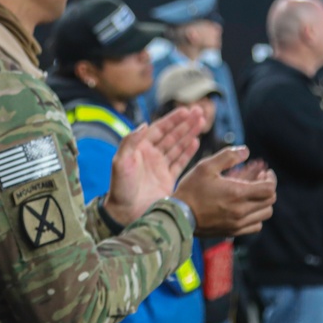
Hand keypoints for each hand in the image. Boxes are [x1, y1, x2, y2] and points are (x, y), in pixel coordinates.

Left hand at [104, 108, 201, 225]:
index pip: (159, 129)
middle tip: (200, 112)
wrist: (125, 213)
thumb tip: (144, 124)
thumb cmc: (120, 187)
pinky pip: (180, 162)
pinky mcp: (168, 179)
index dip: (172, 119)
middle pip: (171, 135)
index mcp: (139, 148)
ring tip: (202, 122)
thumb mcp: (120, 161)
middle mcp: (151, 155)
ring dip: (189, 134)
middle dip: (185, 123)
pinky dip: (188, 152)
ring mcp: (160, 167)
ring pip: (178, 146)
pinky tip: (196, 141)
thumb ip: (131, 141)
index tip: (185, 110)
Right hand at [174, 146, 276, 236]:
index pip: (269, 188)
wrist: (179, 215)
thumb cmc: (191, 189)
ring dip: (263, 202)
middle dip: (267, 188)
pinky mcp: (233, 231)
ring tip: (253, 193)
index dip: (270, 178)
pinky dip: (256, 216)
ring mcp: (238, 223)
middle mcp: (242, 210)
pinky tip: (245, 207)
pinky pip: (255, 225)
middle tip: (259, 179)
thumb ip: (227, 156)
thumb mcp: (205, 166)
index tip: (265, 172)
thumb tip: (245, 150)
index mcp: (237, 193)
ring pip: (264, 214)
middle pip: (269, 201)